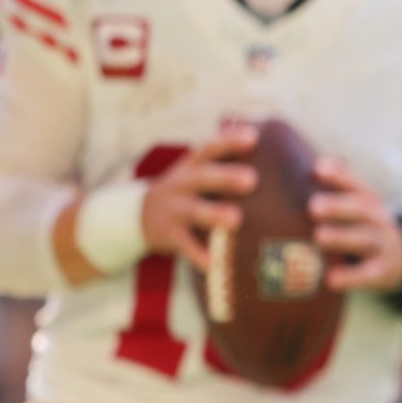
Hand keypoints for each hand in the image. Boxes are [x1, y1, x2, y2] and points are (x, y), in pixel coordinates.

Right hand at [140, 126, 259, 274]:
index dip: (230, 141)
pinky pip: (185, 246)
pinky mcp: (169, 235)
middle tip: (252, 180)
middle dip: (226, 177)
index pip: (210, 148)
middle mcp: (182, 184)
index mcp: (192, 166)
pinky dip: (199, 255)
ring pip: (194, 211)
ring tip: (236, 219)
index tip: (253, 138)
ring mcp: (174, 210)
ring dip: (215, 214)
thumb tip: (263, 140)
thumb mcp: (196, 171)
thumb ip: (223, 162)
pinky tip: (214, 264)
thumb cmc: (185, 191)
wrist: (138, 215)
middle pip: (203, 177)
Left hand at [310, 157, 401, 291]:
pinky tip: (331, 279)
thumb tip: (293, 176)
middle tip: (313, 206)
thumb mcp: (356, 209)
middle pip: (362, 208)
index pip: (354, 184)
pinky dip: (350, 277)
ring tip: (319, 236)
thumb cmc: (362, 228)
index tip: (318, 168)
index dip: (338, 175)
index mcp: (368, 201)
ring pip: (365, 239)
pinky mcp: (382, 272)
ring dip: (342, 237)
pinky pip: (368, 274)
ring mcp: (382, 245)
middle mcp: (378, 219)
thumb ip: (332, 194)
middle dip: (338, 206)